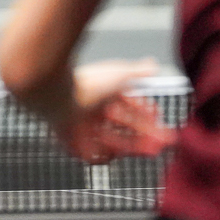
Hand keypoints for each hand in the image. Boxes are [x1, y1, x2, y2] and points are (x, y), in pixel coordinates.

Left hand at [57, 59, 177, 163]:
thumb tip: (153, 65)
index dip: (146, 116)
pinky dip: (107, 154)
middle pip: (123, 127)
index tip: (160, 123)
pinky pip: (94, 154)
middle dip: (145, 136)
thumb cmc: (87, 83)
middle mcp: (93, 111)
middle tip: (161, 144)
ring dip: (131, 146)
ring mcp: (84, 126)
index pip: (129, 108)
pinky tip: (118, 153)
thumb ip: (137, 72)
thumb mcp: (119, 75)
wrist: (58, 95)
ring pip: (111, 141)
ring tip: (148, 150)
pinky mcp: (74, 141)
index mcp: (103, 94)